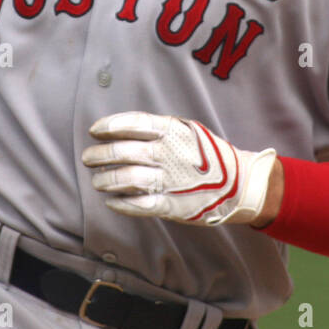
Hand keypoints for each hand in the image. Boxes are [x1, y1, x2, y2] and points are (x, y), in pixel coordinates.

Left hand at [83, 111, 276, 225]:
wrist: (239, 184)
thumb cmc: (209, 155)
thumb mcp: (189, 130)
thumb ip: (160, 129)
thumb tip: (122, 129)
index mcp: (172, 131)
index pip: (132, 123)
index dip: (109, 127)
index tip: (95, 131)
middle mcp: (168, 153)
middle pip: (122, 152)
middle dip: (99, 155)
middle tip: (89, 158)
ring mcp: (169, 180)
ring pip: (124, 179)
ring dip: (105, 180)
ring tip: (98, 180)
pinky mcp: (171, 204)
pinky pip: (138, 204)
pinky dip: (121, 203)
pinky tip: (112, 201)